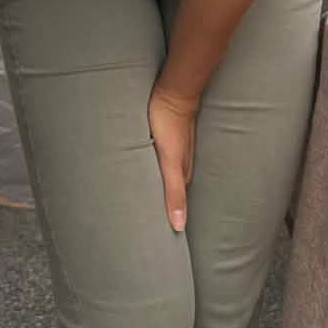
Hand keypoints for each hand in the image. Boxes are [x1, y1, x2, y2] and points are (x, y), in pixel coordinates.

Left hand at [149, 81, 199, 232]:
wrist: (173, 92)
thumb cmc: (169, 124)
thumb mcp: (169, 162)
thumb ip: (173, 192)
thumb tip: (178, 225)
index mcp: (183, 173)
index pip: (177, 203)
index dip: (169, 217)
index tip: (161, 235)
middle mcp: (182, 164)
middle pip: (172, 190)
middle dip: (162, 204)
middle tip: (147, 221)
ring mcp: (176, 149)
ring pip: (166, 174)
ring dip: (157, 186)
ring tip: (144, 199)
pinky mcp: (168, 138)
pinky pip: (161, 159)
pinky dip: (154, 169)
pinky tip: (146, 169)